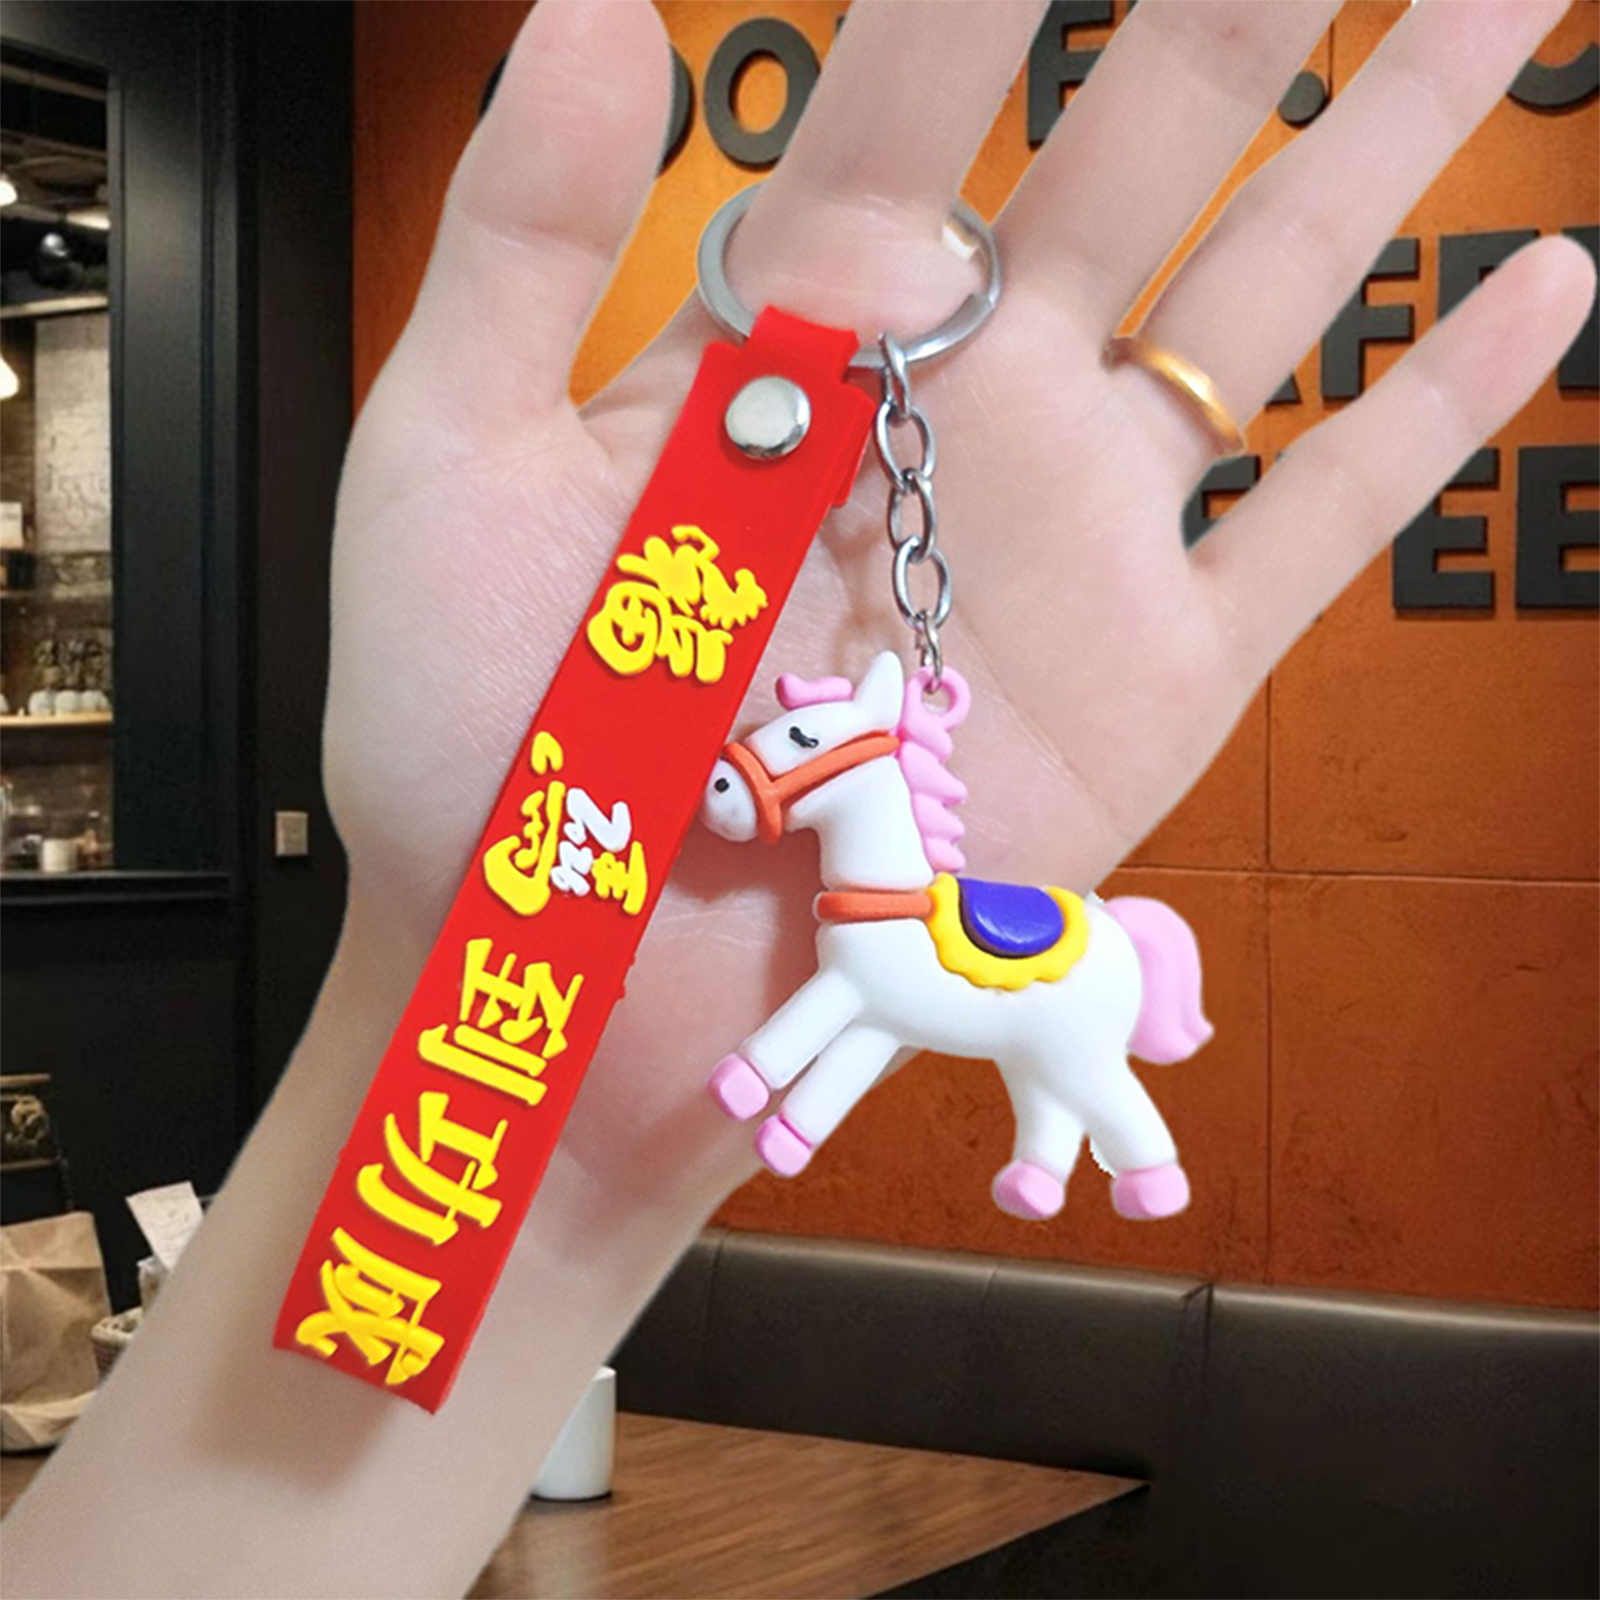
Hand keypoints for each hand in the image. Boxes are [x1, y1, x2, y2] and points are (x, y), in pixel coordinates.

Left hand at [327, 0, 1592, 1209]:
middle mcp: (965, 393)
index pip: (923, 71)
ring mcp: (1078, 528)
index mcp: (800, 324)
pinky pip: (1327, 522)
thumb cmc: (480, 730)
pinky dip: (1441, 412)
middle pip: (1142, 134)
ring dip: (1394, 127)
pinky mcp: (1160, 672)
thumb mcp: (450, 467)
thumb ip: (522, 241)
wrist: (581, 968)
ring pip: (1271, 291)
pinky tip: (1556, 277)